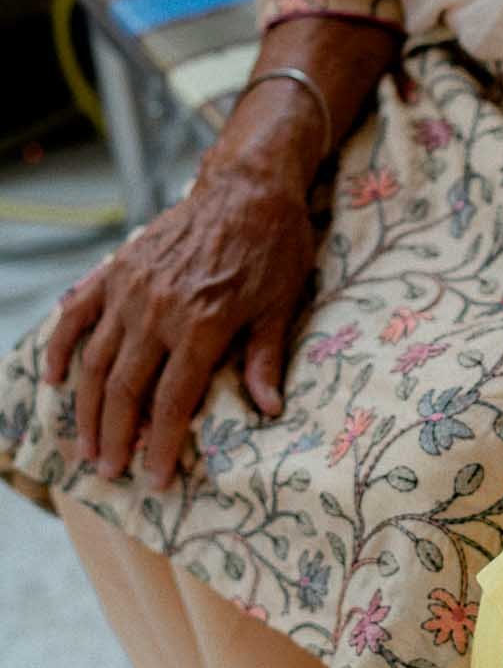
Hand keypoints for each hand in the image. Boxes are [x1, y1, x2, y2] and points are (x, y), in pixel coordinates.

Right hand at [45, 152, 315, 486]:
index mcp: (202, 326)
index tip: (155, 481)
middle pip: (124, 390)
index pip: (172, 402)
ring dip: (87, 408)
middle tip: (111, 473)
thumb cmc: (273, 248)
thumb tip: (268, 409)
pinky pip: (79, 314)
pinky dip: (63, 347)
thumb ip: (265, 359)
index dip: (161, 448)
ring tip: (87, 446)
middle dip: (116, 438)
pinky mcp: (117, 269)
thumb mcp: (281, 307)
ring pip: (95, 360)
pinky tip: (56, 379)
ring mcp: (131, 289)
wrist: (247, 186)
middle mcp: (158, 310)